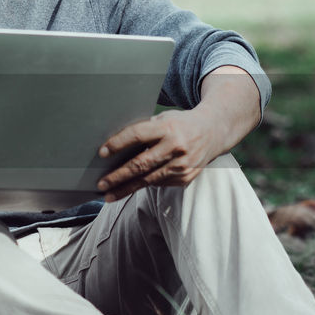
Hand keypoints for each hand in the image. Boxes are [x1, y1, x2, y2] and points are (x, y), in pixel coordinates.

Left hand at [95, 109, 222, 201]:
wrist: (214, 132)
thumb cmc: (181, 124)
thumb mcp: (164, 119)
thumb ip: (145, 131)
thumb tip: (115, 146)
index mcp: (168, 128)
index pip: (138, 135)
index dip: (118, 144)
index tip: (102, 152)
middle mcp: (176, 147)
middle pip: (141, 164)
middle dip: (118, 176)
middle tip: (101, 184)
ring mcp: (182, 165)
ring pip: (148, 180)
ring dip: (126, 189)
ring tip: (108, 195)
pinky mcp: (185, 178)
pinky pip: (159, 183)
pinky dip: (144, 185)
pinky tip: (130, 188)